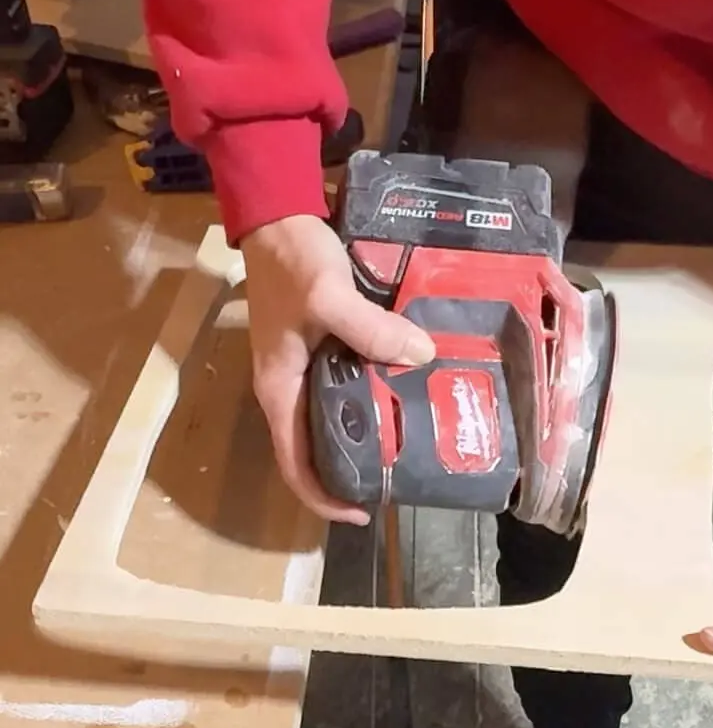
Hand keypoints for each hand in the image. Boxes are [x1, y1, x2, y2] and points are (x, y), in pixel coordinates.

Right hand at [241, 215, 433, 520]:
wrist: (276, 213)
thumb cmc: (293, 261)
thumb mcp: (330, 295)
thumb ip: (372, 329)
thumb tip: (422, 356)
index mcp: (279, 392)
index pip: (294, 467)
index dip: (324, 499)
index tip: (361, 514)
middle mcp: (287, 390)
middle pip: (315, 452)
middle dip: (350, 473)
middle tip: (396, 480)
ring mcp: (301, 371)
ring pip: (330, 422)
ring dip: (362, 440)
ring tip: (405, 446)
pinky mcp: (318, 350)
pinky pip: (343, 390)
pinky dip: (368, 401)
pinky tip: (400, 396)